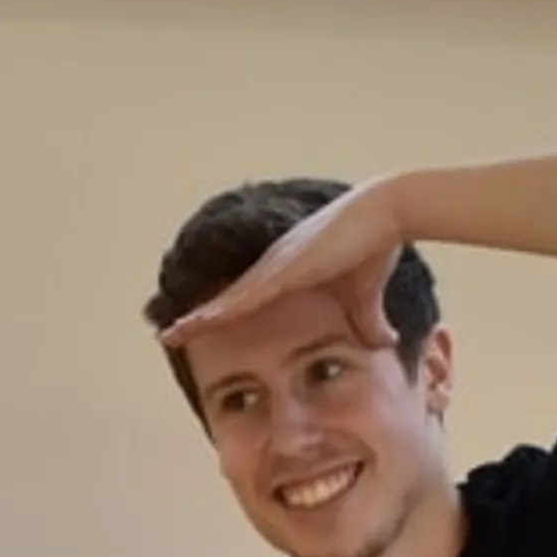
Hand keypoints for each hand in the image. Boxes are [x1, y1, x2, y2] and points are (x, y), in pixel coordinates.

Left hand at [155, 182, 405, 353]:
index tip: (194, 331)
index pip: (243, 301)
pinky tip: (205, 320)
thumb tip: (383, 344)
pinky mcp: (289, 266)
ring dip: (201, 318)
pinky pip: (251, 293)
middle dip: (197, 319)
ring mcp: (277, 265)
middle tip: (168, 336)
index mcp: (286, 273)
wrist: (388, 212)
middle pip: (226, 299)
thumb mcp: (366, 295)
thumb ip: (369, 321)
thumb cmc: (374, 245)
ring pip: (230, 299)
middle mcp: (273, 267)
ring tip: (172, 335)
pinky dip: (228, 308)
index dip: (218, 316)